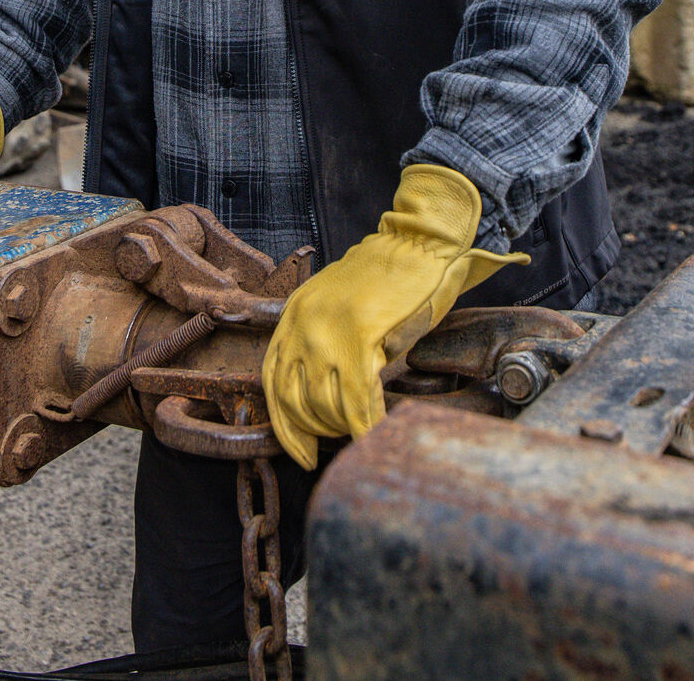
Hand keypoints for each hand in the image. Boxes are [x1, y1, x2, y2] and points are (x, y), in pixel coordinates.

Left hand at [260, 165, 523, 469]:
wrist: (421, 242)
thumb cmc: (391, 275)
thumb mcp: (341, 306)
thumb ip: (327, 343)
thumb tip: (330, 398)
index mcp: (294, 314)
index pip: (273, 383)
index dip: (285, 426)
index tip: (300, 451)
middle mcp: (303, 322)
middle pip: (295, 401)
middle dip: (317, 432)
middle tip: (337, 442)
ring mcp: (328, 330)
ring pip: (325, 405)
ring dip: (343, 428)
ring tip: (360, 430)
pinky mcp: (360, 336)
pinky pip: (358, 399)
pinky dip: (366, 424)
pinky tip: (375, 432)